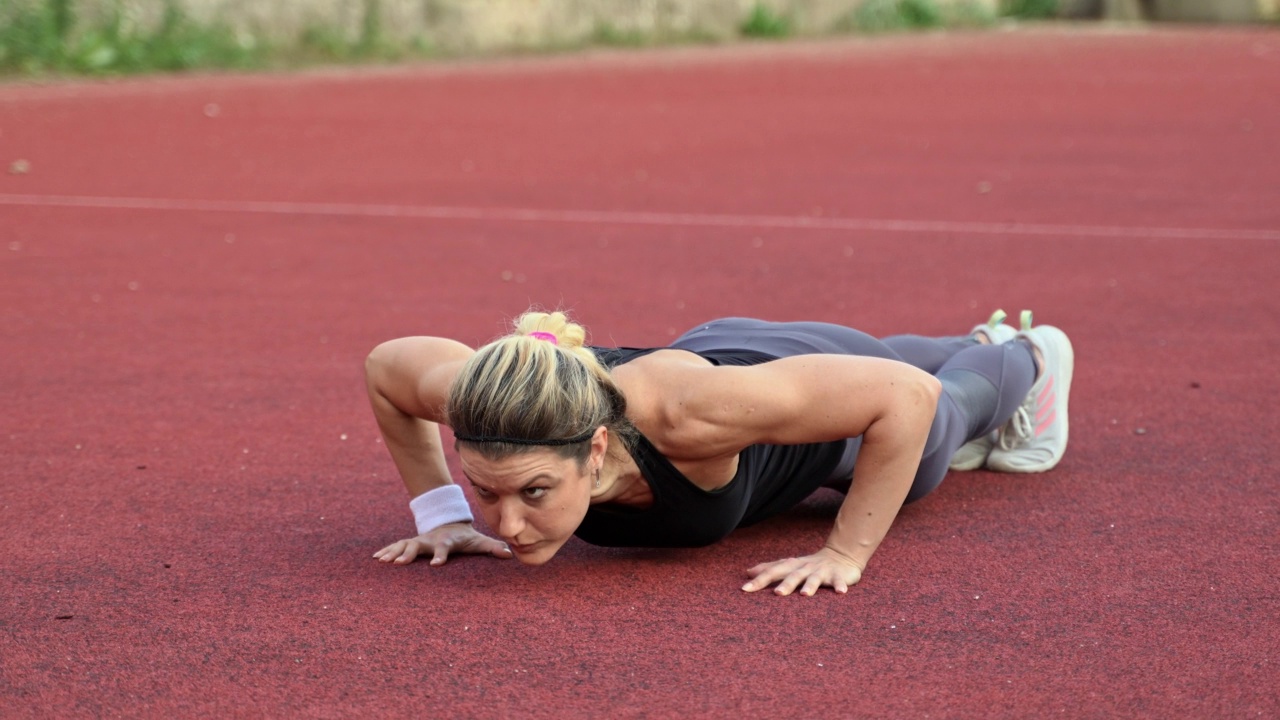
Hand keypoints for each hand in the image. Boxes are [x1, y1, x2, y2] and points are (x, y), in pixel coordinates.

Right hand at [373, 522, 513, 565]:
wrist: (450, 523)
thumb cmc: (465, 537)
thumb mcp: (479, 541)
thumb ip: (493, 547)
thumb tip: (510, 554)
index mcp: (446, 541)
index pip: (444, 548)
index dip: (441, 556)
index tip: (437, 565)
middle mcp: (430, 540)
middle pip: (418, 546)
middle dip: (408, 553)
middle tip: (398, 563)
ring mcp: (419, 541)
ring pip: (404, 545)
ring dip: (393, 552)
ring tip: (382, 560)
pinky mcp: (411, 543)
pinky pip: (397, 546)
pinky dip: (387, 551)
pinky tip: (375, 558)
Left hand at [741, 545, 864, 595]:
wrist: (840, 556)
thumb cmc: (809, 565)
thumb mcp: (789, 565)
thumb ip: (770, 569)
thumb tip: (747, 572)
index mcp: (792, 566)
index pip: (773, 572)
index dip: (759, 580)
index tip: (744, 589)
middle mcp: (805, 568)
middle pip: (793, 576)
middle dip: (786, 584)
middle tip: (777, 594)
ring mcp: (822, 571)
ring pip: (815, 578)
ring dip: (810, 585)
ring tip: (805, 594)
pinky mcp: (838, 576)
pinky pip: (838, 581)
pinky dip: (839, 585)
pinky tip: (840, 592)